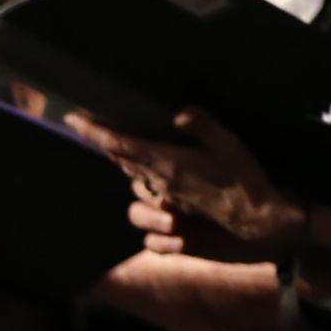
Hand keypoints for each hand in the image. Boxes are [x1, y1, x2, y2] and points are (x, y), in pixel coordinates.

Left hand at [72, 109, 306, 247]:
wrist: (257, 219)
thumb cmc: (245, 179)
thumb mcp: (231, 144)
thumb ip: (205, 125)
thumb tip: (180, 111)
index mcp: (167, 162)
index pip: (119, 144)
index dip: (94, 131)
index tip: (73, 118)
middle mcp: (159, 180)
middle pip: (119, 157)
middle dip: (103, 141)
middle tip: (92, 125)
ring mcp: (165, 197)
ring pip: (130, 175)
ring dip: (121, 159)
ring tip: (119, 146)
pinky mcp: (174, 208)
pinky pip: (143, 188)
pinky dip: (137, 178)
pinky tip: (146, 175)